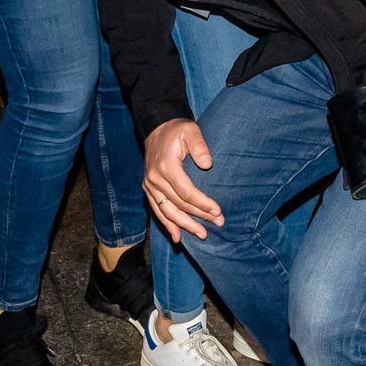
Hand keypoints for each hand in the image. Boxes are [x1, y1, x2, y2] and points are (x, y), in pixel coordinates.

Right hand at [143, 118, 222, 241]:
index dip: (202, 203)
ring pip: (167, 211)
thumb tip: (207, 163)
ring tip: (201, 234)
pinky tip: (177, 237)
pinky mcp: (148, 189)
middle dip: (199, 216)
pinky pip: (157, 210)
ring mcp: (149, 185)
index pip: (186, 191)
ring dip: (184, 225)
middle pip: (179, 204)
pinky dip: (166, 224)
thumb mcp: (190, 130)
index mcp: (166, 166)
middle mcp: (154, 178)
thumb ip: (199, 145)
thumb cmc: (177, 130)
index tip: (218, 211)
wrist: (157, 128)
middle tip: (218, 223)